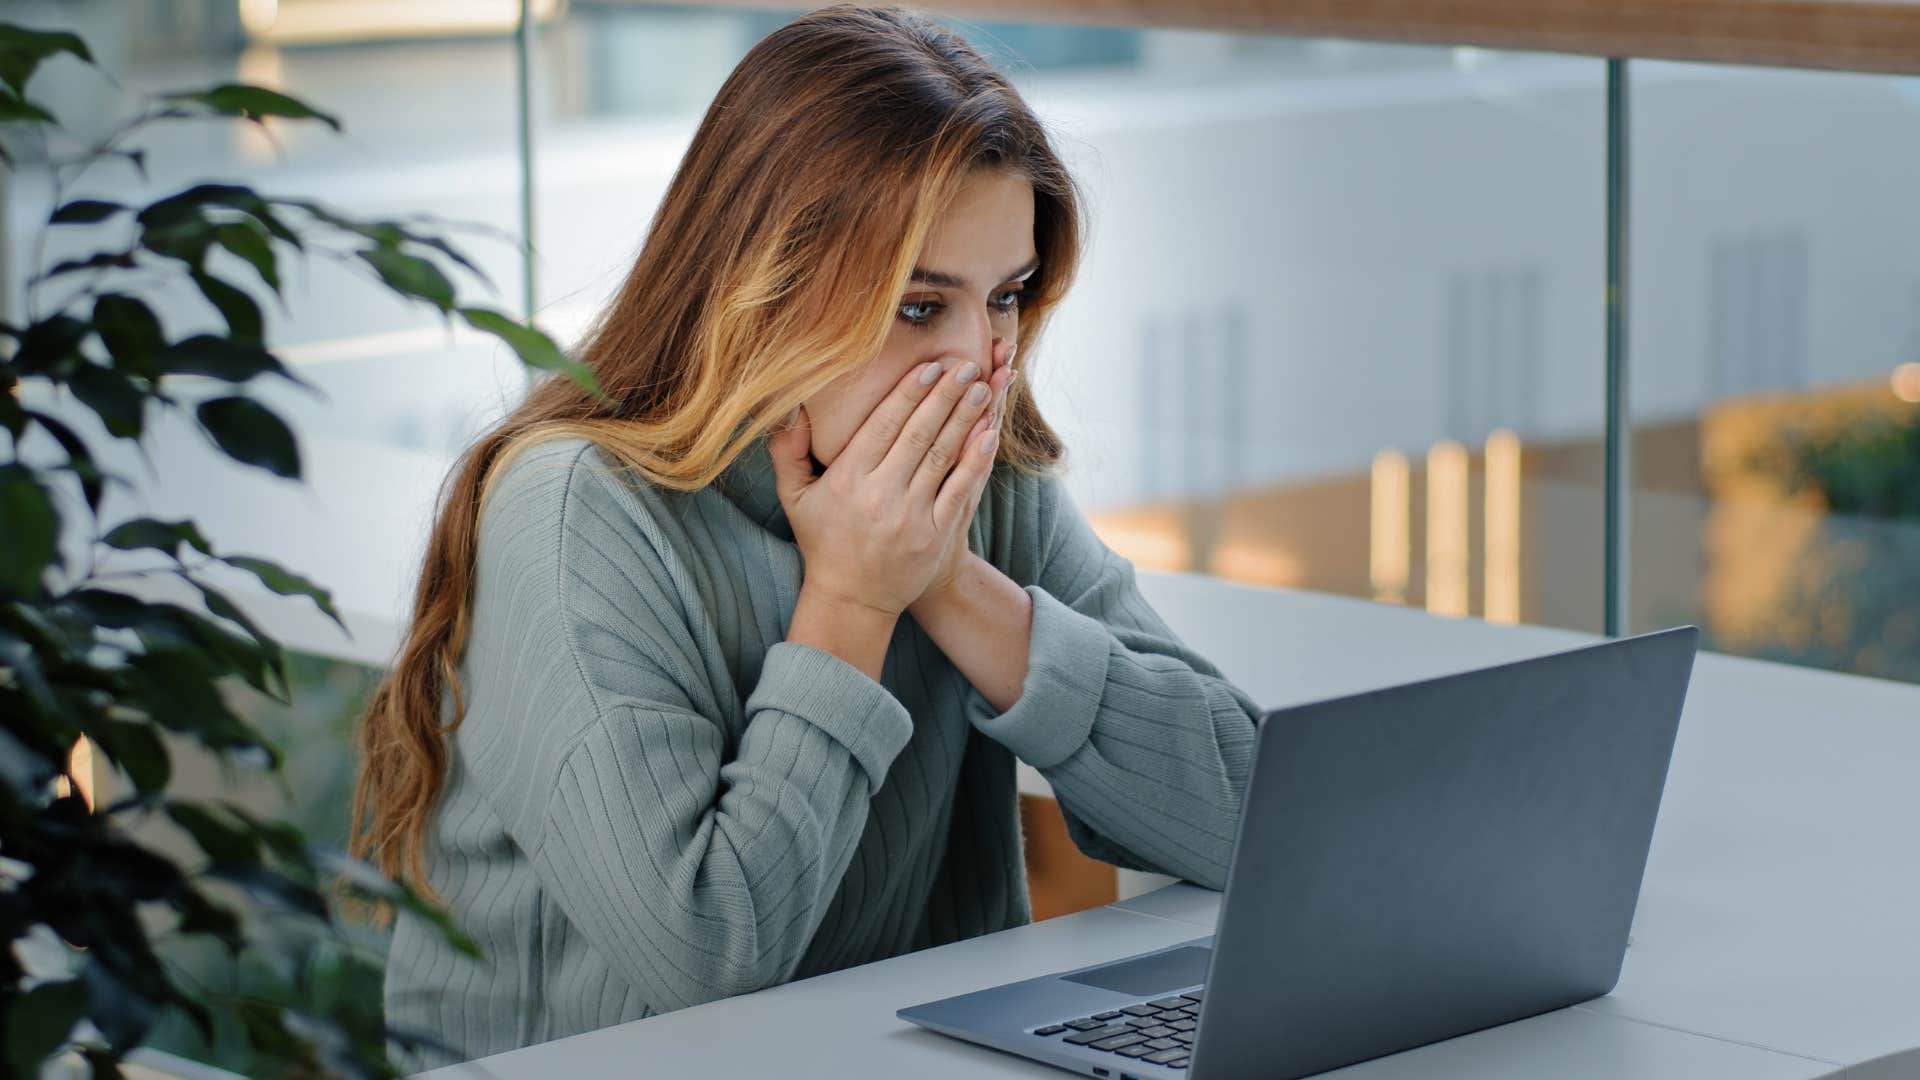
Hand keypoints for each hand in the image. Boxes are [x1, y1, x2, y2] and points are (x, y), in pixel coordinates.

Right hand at [769, 346, 1001, 622]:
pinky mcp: (935, 536)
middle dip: (944, 396)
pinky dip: (975, 461)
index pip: (882, 426)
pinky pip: (960, 490)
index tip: (928, 367)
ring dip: (965, 419)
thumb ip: (786, 451)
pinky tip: (988, 434)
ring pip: (942, 456)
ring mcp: (911, 517)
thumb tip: (789, 407)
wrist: (852, 600)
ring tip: (982, 388)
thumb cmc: (824, 541)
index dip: (908, 394)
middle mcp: (880, 495)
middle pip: (918, 434)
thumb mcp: (795, 497)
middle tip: (964, 365)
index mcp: (848, 480)